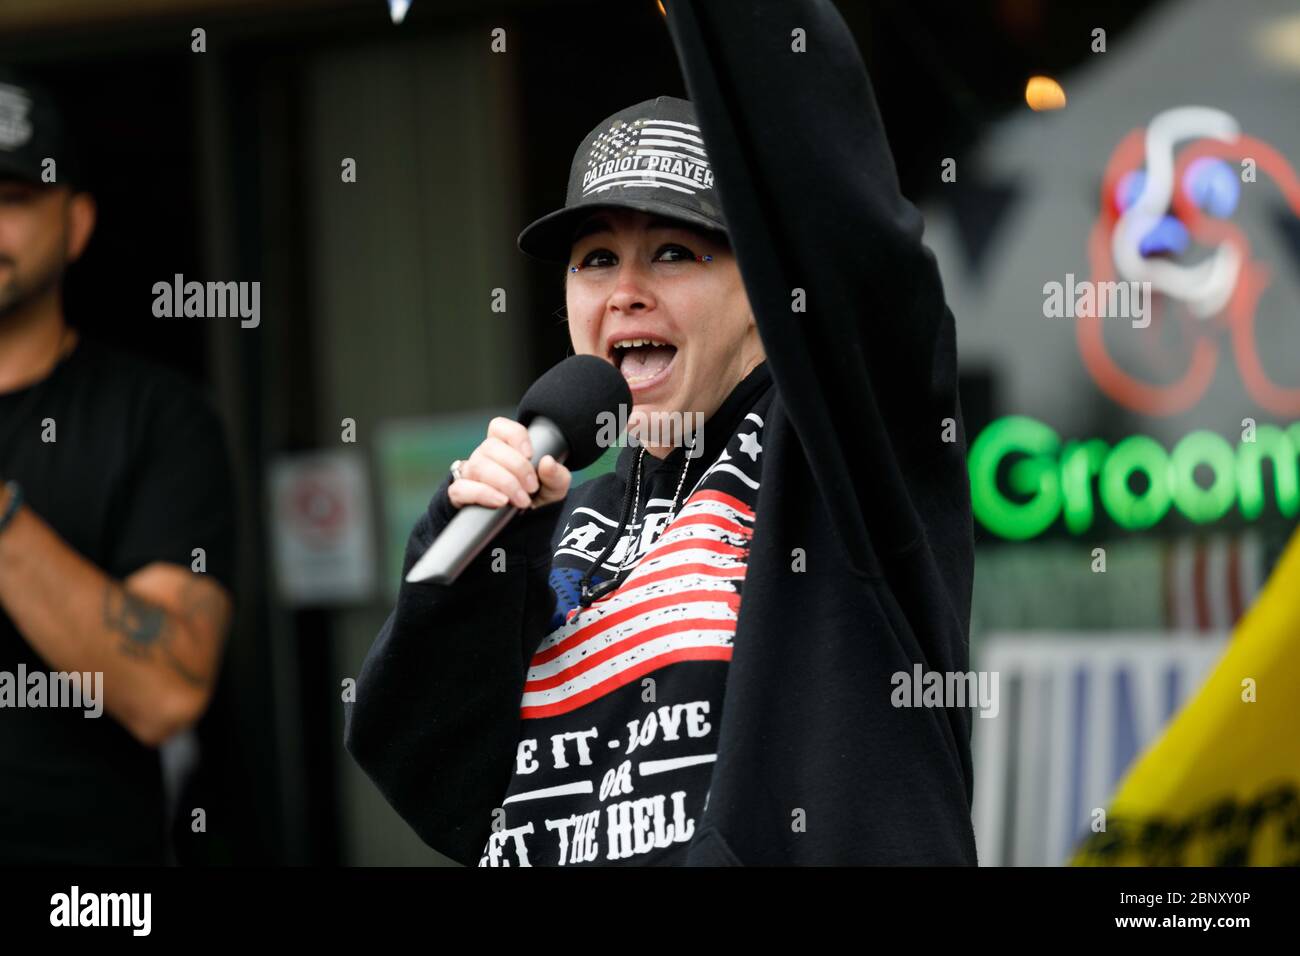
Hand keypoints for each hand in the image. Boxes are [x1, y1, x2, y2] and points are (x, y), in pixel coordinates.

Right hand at [447, 417, 570, 510]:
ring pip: (478, 466)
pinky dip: (482, 494)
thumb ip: (557, 475)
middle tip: (532, 488)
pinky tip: (500, 502)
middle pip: (491, 447)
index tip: (530, 455)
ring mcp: (470, 475)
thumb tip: (547, 461)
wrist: (520, 530)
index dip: (515, 436)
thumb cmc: (535, 501)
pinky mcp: (460, 495)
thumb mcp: (553, 489)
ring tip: (521, 501)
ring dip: (504, 483)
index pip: (499, 427)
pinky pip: (461, 488)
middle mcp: (484, 457)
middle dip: (517, 467)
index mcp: (504, 448)